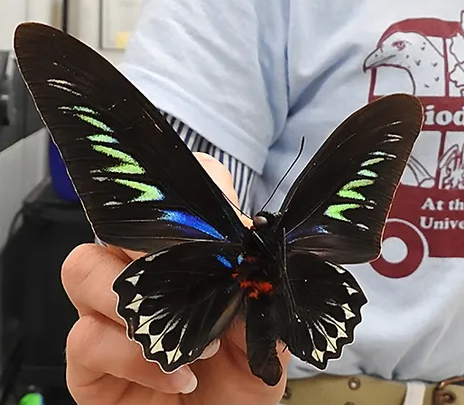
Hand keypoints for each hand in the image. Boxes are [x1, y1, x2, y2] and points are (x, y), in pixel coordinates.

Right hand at [62, 153, 290, 404]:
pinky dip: (136, 358)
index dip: (193, 197)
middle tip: (202, 277)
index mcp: (183, 260)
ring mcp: (106, 315)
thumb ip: (258, 293)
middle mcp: (138, 277)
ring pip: (83, 267)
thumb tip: (249, 251)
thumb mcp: (265, 336)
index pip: (171, 203)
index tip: (230, 222)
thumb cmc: (241, 382)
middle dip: (157, 245)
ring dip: (139, 299)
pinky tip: (177, 378)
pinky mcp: (87, 362)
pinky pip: (87, 339)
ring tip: (195, 344)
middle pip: (116, 225)